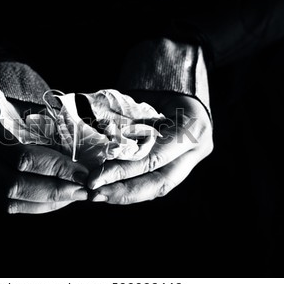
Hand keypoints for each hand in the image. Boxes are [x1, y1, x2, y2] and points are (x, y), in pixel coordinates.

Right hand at [0, 97, 88, 213]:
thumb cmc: (6, 105)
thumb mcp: (24, 105)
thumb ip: (47, 123)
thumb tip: (81, 147)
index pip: (23, 157)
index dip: (55, 167)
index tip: (83, 171)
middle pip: (15, 184)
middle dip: (55, 190)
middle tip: (84, 189)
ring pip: (12, 200)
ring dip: (49, 202)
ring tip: (76, 194)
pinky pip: (11, 206)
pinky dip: (39, 206)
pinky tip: (60, 199)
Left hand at [87, 91, 212, 203]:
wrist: (183, 90)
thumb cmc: (158, 88)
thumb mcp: (143, 98)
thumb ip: (124, 117)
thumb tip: (86, 133)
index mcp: (192, 127)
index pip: (152, 157)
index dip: (122, 171)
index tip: (94, 178)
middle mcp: (196, 149)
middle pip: (158, 182)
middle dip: (124, 192)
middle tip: (94, 194)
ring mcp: (191, 161)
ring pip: (158, 188)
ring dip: (126, 195)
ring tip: (98, 196)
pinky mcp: (181, 168)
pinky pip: (156, 184)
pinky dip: (132, 189)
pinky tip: (110, 191)